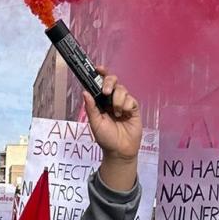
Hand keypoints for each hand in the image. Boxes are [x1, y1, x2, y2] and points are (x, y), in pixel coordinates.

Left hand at [86, 68, 141, 192]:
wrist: (119, 151)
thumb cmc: (106, 138)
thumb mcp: (95, 123)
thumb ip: (91, 108)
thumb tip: (85, 92)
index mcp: (101, 101)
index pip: (101, 84)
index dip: (101, 74)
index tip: (98, 68)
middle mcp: (112, 100)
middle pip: (113, 81)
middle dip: (109, 83)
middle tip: (106, 92)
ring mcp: (123, 103)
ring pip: (122, 90)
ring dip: (118, 99)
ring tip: (116, 113)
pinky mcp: (133, 108)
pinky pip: (131, 99)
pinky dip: (127, 105)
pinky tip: (124, 115)